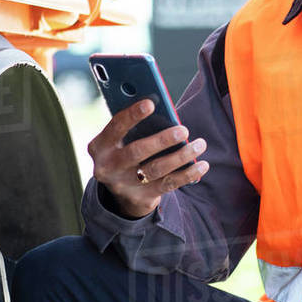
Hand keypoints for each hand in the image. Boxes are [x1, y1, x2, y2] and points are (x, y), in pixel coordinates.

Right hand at [87, 98, 209, 218]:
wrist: (121, 191)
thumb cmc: (125, 150)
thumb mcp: (119, 140)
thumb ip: (133, 126)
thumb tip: (163, 110)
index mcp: (99, 146)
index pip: (115, 128)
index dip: (132, 115)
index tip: (151, 103)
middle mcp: (108, 167)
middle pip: (137, 152)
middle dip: (162, 140)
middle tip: (184, 130)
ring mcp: (124, 185)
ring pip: (156, 169)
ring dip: (181, 156)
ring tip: (199, 144)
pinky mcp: (141, 198)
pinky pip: (168, 185)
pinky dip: (187, 174)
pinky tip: (202, 164)